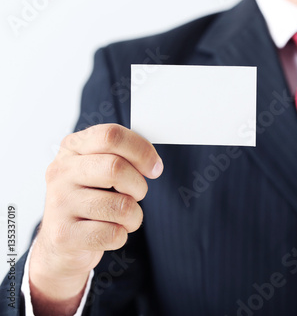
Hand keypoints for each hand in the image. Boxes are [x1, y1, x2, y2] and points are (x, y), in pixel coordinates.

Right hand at [29, 124, 162, 314]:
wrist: (62, 242)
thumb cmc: (90, 199)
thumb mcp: (100, 169)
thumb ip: (123, 157)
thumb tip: (153, 165)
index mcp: (72, 148)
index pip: (111, 136)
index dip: (141, 150)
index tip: (155, 168)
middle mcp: (61, 171)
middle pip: (116, 168)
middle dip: (138, 186)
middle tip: (136, 195)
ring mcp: (59, 202)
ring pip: (121, 206)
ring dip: (133, 216)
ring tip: (122, 218)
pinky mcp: (63, 234)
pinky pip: (113, 234)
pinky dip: (121, 236)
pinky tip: (108, 233)